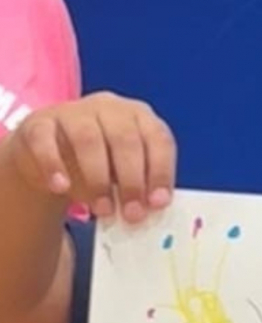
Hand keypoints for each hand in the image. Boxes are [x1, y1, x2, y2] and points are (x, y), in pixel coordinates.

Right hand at [9, 91, 176, 223]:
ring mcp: (73, 112)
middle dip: (132, 181)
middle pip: (125, 139)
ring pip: (88, 139)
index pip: (158, 139)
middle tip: (132, 214)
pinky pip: (45, 142)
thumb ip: (138, 186)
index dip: (161, 172)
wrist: (51, 150)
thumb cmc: (101, 162)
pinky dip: (54, 166)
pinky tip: (61, 188)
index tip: (158, 203)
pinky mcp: (40, 124)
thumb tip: (146, 211)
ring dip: (98, 179)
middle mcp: (110, 108)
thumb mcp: (124, 172)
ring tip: (103, 210)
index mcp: (140, 117)